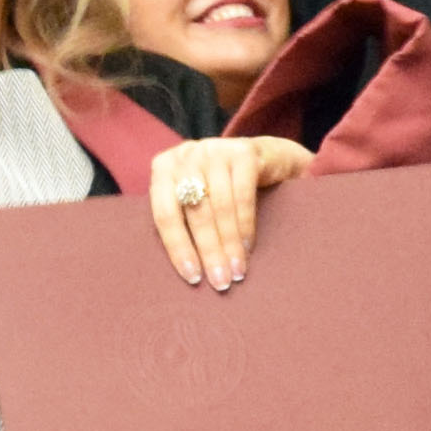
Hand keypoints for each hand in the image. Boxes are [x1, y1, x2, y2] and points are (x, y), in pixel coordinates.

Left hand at [142, 131, 312, 293]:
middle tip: (220, 282)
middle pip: (194, 211)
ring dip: (229, 244)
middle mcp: (186, 154)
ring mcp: (215, 149)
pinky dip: (245, 225)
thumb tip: (185, 271)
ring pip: (219, 206)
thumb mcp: (196, 198)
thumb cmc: (223, 188)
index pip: (164, 213)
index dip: (177, 248)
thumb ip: (183, 220)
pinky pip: (243, 195)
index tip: (192, 278)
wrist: (266, 158)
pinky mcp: (243, 151)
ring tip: (237, 271)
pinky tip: (248, 248)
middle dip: (208, 251)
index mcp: (164, 167)